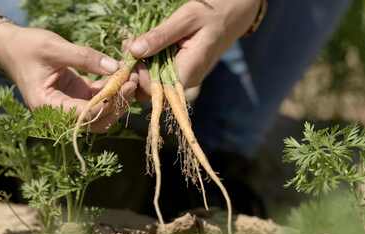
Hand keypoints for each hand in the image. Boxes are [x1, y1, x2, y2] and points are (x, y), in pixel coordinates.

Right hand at [0, 25, 137, 131]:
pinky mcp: (76, 97)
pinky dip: (111, 89)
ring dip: (118, 98)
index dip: (108, 102)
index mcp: (47, 107)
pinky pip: (99, 99)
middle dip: (118, 103)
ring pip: (101, 113)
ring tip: (131, 76)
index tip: (126, 83)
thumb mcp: (54, 48)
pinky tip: (122, 74)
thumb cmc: (26, 46)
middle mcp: (58, 114)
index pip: (84, 114)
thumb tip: (116, 67)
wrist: (11, 47)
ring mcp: (69, 107)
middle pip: (96, 120)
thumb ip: (84, 57)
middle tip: (133, 80)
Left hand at [129, 0, 260, 94]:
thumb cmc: (213, 12)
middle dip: (135, 68)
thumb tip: (135, 51)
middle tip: (129, 41)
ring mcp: (184, 79)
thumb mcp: (186, 18)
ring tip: (135, 40)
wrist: (234, 13)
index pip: (151, 88)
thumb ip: (161, 36)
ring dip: (140, 63)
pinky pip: (160, 73)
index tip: (129, 48)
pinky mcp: (181, 73)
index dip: (136, 72)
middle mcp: (186, 81)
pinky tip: (146, 43)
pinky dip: (149, 60)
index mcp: (188, 71)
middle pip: (149, 88)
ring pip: (152, 81)